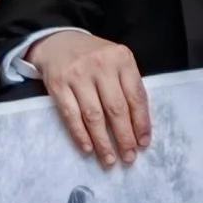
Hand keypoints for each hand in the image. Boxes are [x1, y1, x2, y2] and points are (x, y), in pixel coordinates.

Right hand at [28, 28, 150, 166]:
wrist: (59, 42)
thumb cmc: (94, 57)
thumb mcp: (116, 61)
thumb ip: (127, 85)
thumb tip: (139, 125)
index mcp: (122, 59)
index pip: (136, 96)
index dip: (141, 122)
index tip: (143, 143)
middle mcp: (101, 65)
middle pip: (116, 109)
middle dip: (124, 137)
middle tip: (129, 157)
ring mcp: (78, 75)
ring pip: (94, 116)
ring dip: (103, 142)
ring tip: (109, 160)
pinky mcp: (58, 84)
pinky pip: (71, 115)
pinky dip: (80, 135)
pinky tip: (88, 148)